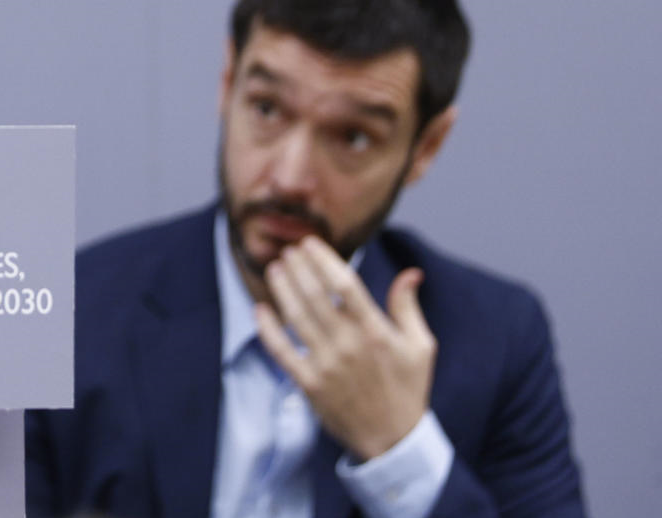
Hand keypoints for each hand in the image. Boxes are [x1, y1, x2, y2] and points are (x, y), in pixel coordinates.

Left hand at [254, 237, 435, 459]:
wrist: (392, 438)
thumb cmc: (407, 388)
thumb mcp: (420, 346)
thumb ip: (408, 307)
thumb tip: (411, 272)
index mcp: (376, 332)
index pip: (345, 285)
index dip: (324, 260)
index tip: (310, 243)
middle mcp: (349, 345)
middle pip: (315, 295)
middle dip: (298, 268)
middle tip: (288, 251)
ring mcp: (327, 365)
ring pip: (296, 317)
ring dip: (282, 289)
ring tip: (274, 269)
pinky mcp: (309, 383)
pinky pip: (281, 350)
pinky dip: (268, 328)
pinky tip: (261, 309)